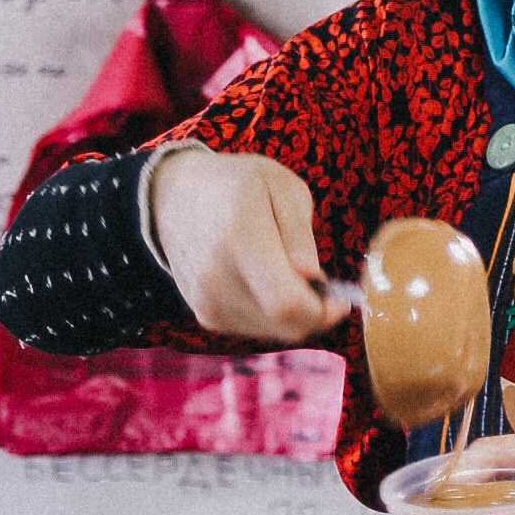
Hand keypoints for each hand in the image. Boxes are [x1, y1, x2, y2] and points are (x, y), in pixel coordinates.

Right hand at [144, 144, 341, 342]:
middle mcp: (217, 276)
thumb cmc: (237, 185)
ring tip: (287, 273)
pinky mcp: (205, 314)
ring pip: (272, 330)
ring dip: (292, 312)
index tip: (341, 299)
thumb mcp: (280, 186)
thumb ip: (299, 232)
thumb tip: (310, 274)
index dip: (322, 310)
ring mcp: (207, 300)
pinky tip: (264, 281)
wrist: (174, 198)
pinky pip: (254, 327)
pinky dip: (270, 312)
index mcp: (240, 236)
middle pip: (283, 322)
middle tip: (322, 286)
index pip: (285, 301)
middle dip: (315, 312)